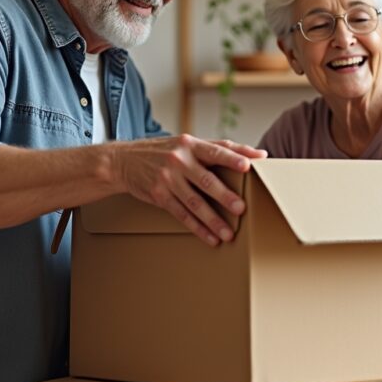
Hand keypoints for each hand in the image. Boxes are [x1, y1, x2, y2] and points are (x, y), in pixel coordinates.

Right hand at [112, 135, 265, 246]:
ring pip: (194, 202)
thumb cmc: (165, 152)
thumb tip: (258, 154)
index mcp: (190, 144)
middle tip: (241, 208)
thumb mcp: (188, 144)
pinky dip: (197, 228)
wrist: (124, 160)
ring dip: (212, 219)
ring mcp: (168, 178)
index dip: (232, 157)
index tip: (248, 165)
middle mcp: (179, 160)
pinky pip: (181, 214)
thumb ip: (219, 149)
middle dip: (224, 195)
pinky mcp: (159, 195)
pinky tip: (210, 238)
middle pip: (206, 179)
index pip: (215, 150)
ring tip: (228, 233)